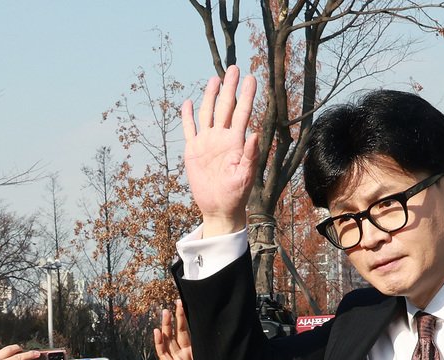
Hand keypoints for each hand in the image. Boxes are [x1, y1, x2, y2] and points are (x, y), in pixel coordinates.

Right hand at [181, 65, 259, 235]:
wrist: (219, 208)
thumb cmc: (236, 195)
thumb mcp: (245, 176)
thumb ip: (250, 155)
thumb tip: (255, 133)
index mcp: (235, 142)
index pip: (242, 113)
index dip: (246, 96)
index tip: (251, 78)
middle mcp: (221, 138)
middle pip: (225, 107)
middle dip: (229, 88)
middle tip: (234, 68)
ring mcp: (206, 143)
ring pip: (208, 113)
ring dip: (210, 96)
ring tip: (215, 79)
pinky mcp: (193, 151)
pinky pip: (189, 130)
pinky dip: (187, 117)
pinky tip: (188, 103)